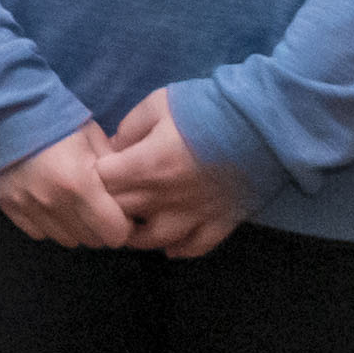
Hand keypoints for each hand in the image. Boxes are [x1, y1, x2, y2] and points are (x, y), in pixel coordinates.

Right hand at [0, 122, 133, 249]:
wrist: (6, 107)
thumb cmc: (56, 118)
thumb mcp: (94, 137)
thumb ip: (114, 170)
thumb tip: (127, 195)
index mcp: (79, 184)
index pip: (115, 233)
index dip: (123, 224)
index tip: (120, 211)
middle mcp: (53, 202)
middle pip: (92, 240)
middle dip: (100, 227)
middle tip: (98, 205)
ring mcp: (28, 207)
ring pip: (66, 240)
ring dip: (75, 227)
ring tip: (73, 203)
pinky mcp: (8, 207)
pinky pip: (39, 233)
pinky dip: (49, 223)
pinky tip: (50, 202)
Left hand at [99, 91, 249, 258]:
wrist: (261, 122)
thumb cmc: (205, 107)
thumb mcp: (157, 104)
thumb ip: (128, 128)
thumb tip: (113, 149)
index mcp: (147, 166)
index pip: (101, 184)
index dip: (92, 178)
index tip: (95, 169)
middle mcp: (165, 198)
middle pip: (120, 215)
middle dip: (107, 207)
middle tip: (106, 197)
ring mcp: (194, 215)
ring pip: (152, 240)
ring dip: (136, 234)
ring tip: (131, 223)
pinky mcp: (220, 223)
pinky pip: (194, 247)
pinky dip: (178, 248)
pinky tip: (169, 242)